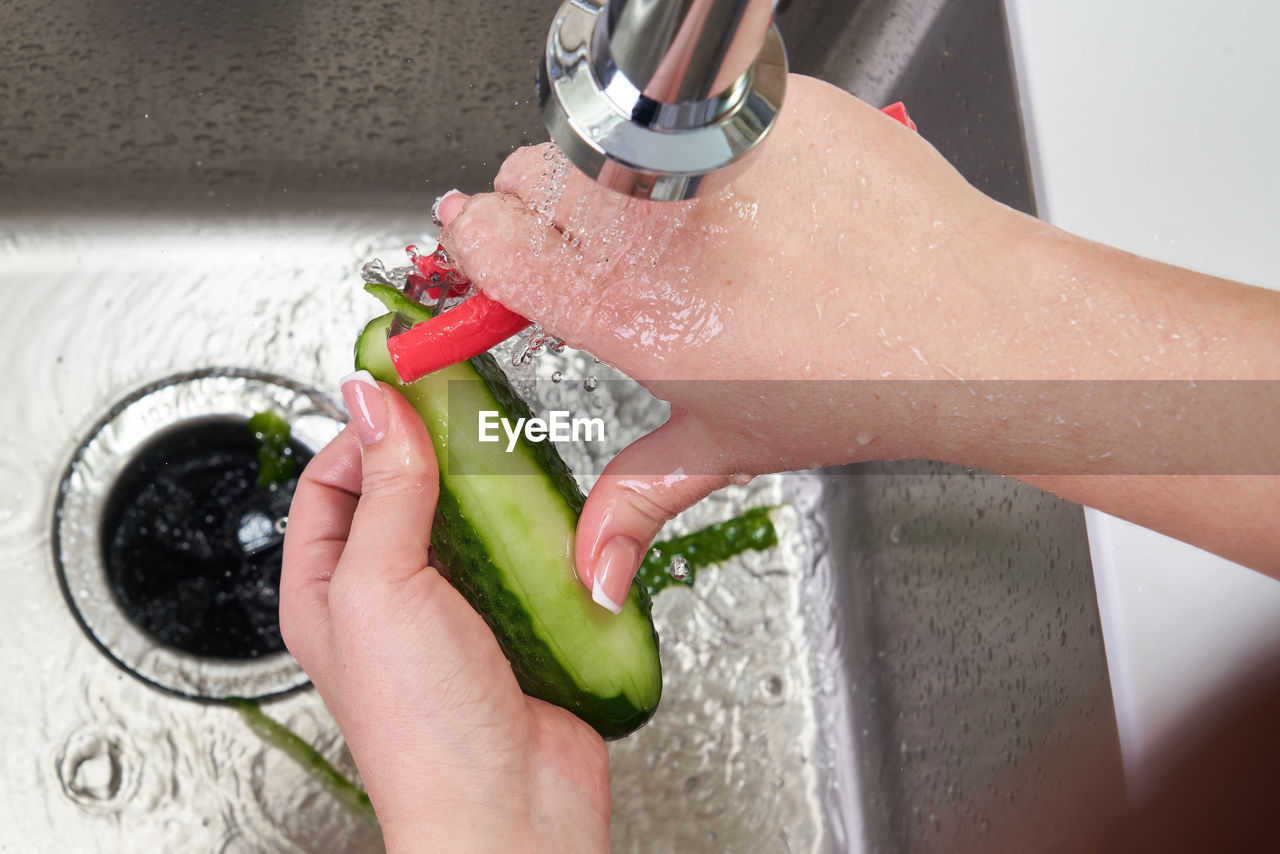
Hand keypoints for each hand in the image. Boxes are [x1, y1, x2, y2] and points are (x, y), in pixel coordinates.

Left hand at [279, 371, 610, 851]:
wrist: (512, 811)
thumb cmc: (424, 731)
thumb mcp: (380, 587)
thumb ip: (382, 490)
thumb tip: (372, 401)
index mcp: (328, 589)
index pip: (329, 482)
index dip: (362, 432)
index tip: (408, 392)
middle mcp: (388, 599)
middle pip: (405, 494)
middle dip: (438, 453)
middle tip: (473, 415)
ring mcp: (456, 612)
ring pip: (473, 523)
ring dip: (497, 494)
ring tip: (517, 461)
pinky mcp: (518, 626)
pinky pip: (528, 560)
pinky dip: (543, 536)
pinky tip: (557, 519)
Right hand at [438, 72, 1279, 585]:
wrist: (972, 326)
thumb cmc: (862, 383)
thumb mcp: (729, 447)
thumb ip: (636, 499)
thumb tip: (593, 566)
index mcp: (631, 312)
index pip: (491, 242)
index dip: (480, 245)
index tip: (487, 249)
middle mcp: (658, 226)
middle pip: (531, 174)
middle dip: (541, 203)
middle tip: (596, 239)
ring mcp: (710, 156)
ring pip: (601, 131)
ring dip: (613, 167)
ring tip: (678, 215)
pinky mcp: (761, 106)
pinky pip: (687, 106)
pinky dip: (694, 137)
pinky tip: (741, 186)